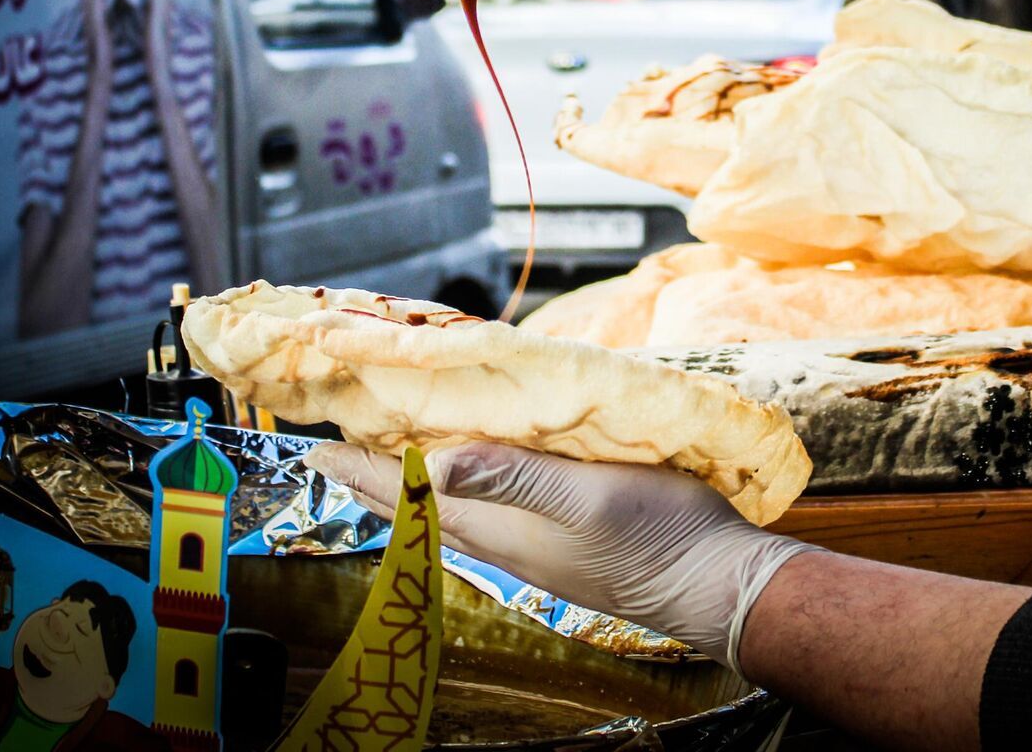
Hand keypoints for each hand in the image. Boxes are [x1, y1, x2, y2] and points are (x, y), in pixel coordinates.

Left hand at [307, 441, 812, 672]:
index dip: (363, 471)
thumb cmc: (658, 534)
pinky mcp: (561, 543)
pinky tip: (468, 477)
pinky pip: (487, 510)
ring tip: (380, 462)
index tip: (314, 450)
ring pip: (450, 510)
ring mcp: (533, 545)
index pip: (411, 495)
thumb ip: (513, 476)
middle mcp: (506, 540)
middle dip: (372, 478)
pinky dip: (457, 486)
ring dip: (409, 483)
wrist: (716, 582)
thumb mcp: (587, 494)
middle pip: (419, 506)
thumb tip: (432, 462)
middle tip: (328, 454)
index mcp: (502, 527)